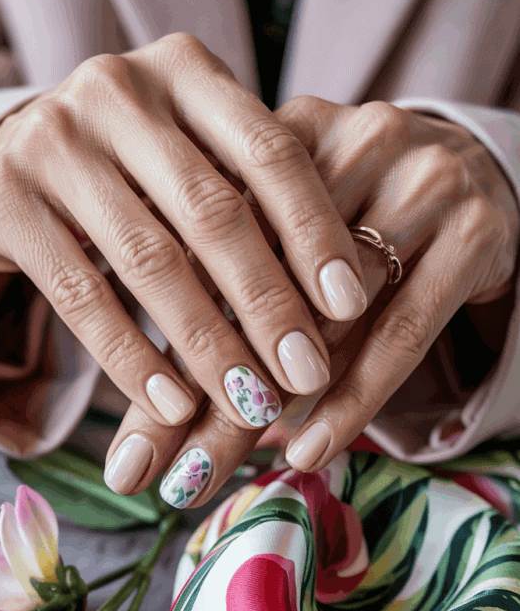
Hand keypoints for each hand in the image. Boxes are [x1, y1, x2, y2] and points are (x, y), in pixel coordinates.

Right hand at [0, 34, 367, 484]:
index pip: (270, 153)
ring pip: (151, 261)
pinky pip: (83, 294)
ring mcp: (54, 141)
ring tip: (251, 406)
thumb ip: (252, 198)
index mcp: (186, 70)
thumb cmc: (135, 164)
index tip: (353, 306)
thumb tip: (348, 304)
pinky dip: (133, 359)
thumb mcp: (194, 153)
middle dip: (268, 306)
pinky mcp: (4, 198)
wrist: (12, 150)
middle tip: (308, 376)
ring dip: (209, 345)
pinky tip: (175, 404)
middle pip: (214, 213)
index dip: (315, 233)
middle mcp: (119, 91)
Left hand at [109, 98, 516, 507]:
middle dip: (203, 389)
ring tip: (212, 471)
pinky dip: (352, 397)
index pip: (206, 247)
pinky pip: (400, 329)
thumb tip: (139, 396)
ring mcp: (417, 182)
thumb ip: (220, 300)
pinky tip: (308, 450)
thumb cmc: (360, 228)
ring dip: (268, 399)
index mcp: (279, 138)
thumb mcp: (288, 244)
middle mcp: (349, 140)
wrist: (488, 178)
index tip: (126, 430)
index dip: (160, 340)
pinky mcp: (471, 231)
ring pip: (325, 313)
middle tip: (160, 472)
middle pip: (259, 282)